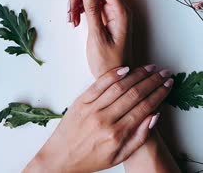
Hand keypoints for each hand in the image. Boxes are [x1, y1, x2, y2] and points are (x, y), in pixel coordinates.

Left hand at [24, 66, 172, 172]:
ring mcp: (92, 108)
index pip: (143, 108)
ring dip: (137, 74)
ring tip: (149, 68)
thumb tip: (155, 116)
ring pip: (119, 86)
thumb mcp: (119, 156)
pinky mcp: (81, 100)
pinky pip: (99, 84)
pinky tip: (126, 68)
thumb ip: (139, 137)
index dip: (158, 94)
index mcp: (116, 135)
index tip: (167, 85)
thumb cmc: (90, 158)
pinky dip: (113, 74)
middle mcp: (105, 119)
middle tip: (163, 73)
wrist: (60, 158)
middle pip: (134, 94)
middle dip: (152, 81)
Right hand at [68, 0, 131, 77]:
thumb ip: (92, 10)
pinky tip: (76, 22)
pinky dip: (81, 10)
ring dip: (77, 3)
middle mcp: (118, 8)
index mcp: (120, 11)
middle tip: (70, 14)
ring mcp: (112, 12)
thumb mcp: (97, 36)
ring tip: (72, 21)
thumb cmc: (108, 63)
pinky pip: (92, 5)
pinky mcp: (106, 17)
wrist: (116, 79)